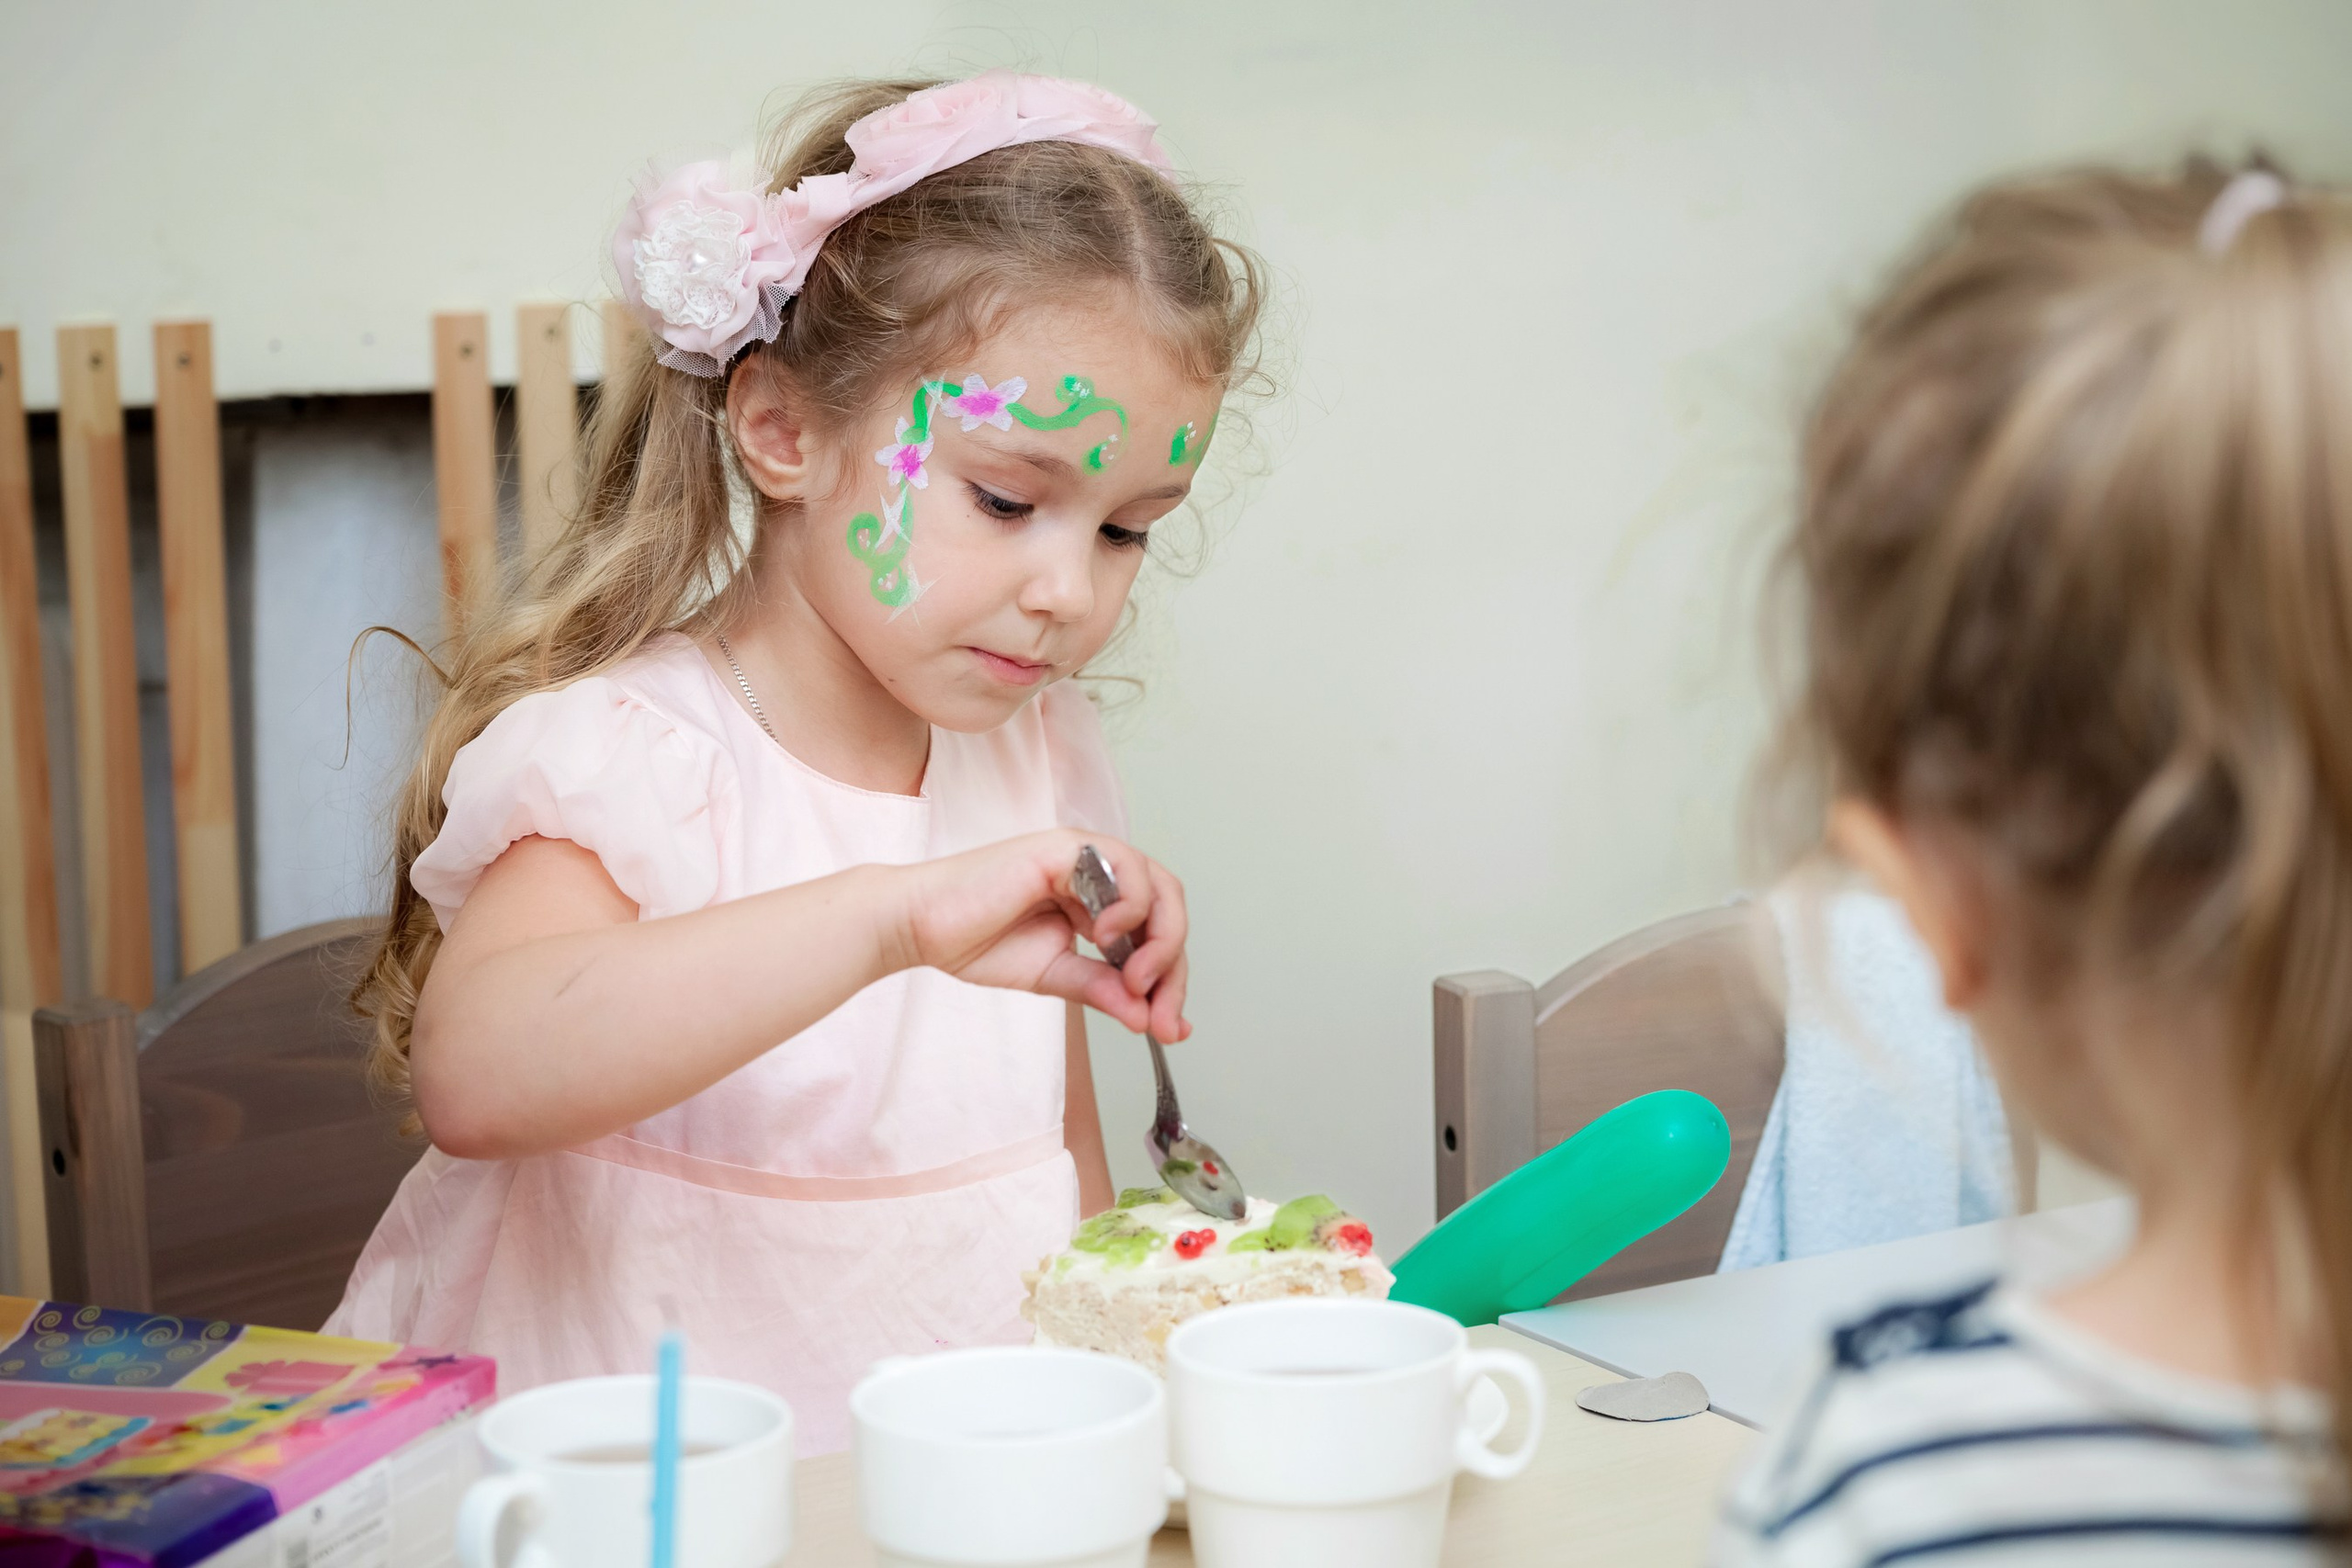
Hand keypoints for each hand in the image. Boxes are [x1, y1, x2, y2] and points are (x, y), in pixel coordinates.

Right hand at [888, 829, 1189, 1039]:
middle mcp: (1098, 874)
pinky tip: (1104, 938)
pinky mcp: (1066, 847)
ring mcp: (1084, 857)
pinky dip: (1130, 906)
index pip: (1156, 935)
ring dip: (1160, 941)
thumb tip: (1146, 1019)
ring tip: (1135, 980)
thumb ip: (1101, 990)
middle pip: (1170, 909)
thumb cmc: (975, 941)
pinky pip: (1124, 867)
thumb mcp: (1054, 976)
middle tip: (1161, 1014)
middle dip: (1173, 967)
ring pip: (1159, 887)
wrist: (921, 927)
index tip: (1172, 1028)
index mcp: (1097, 902)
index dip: (1171, 982)